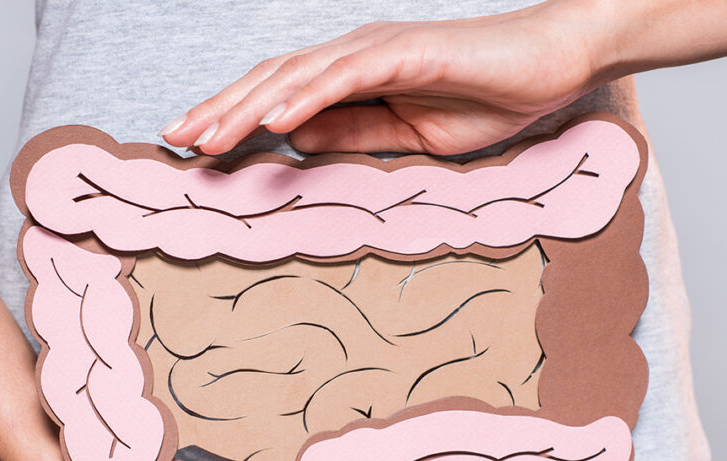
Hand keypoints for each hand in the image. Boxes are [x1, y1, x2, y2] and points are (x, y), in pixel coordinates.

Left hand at [159, 0, 608, 155]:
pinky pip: (345, 75)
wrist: (551, 66)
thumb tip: (293, 142)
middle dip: (220, 110)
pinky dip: (305, 95)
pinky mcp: (404, 51)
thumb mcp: (406, 134)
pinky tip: (274, 119)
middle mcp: (353, 55)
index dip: (235, 117)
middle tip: (175, 139)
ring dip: (247, 106)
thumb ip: (352, 135)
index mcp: (352, 76)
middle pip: (272, 80)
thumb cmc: (486, 97)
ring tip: (206, 135)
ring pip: (296, 76)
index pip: (280, 96)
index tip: (196, 146)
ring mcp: (376, 48)